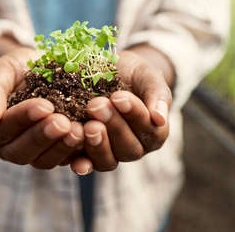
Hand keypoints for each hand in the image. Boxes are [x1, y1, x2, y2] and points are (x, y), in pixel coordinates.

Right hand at [0, 45, 84, 168]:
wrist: (37, 69)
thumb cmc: (14, 69)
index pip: (3, 129)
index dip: (23, 118)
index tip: (44, 105)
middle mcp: (9, 148)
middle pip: (22, 151)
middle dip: (44, 136)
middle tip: (63, 122)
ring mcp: (33, 154)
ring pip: (44, 161)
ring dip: (62, 147)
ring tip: (79, 130)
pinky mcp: (56, 154)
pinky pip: (66, 161)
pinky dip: (78, 155)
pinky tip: (90, 140)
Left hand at [81, 47, 172, 170]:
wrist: (111, 70)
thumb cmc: (133, 74)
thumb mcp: (148, 76)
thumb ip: (157, 95)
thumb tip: (160, 119)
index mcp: (154, 132)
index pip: (148, 130)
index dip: (134, 114)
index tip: (119, 97)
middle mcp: (134, 147)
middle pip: (128, 148)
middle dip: (113, 126)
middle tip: (96, 106)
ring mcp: (110, 153)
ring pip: (107, 161)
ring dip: (97, 145)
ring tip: (87, 126)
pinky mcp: (87, 154)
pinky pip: (85, 164)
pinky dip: (81, 163)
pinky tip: (74, 158)